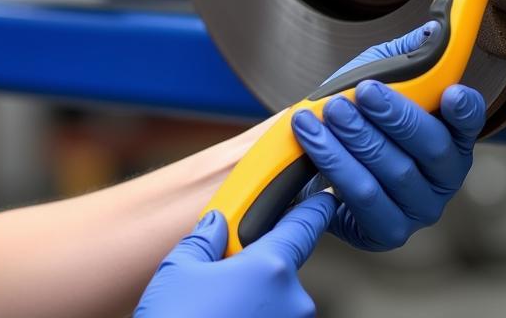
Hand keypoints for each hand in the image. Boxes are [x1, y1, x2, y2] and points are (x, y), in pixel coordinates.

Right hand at [134, 193, 335, 317]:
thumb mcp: (179, 271)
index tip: (325, 198)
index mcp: (271, 267)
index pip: (305, 225)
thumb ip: (204, 239)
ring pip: (278, 302)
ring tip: (220, 308)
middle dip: (260, 267)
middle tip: (227, 275)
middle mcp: (292, 300)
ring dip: (258, 300)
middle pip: (284, 268)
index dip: (316, 208)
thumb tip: (214, 224)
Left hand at [290, 22, 485, 251]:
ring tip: (325, 113)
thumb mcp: (379, 73)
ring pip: (391, 174)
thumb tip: (435, 29)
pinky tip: (314, 142)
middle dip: (393, 117)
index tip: (450, 93)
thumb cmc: (356, 113)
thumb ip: (406, 54)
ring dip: (355, 140)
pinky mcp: (386, 232)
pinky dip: (334, 167)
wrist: (314, 155)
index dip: (464, 109)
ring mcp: (418, 209)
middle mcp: (444, 177)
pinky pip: (361, 201)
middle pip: (429, 148)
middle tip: (362, 91)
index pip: (469, 121)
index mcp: (452, 134)